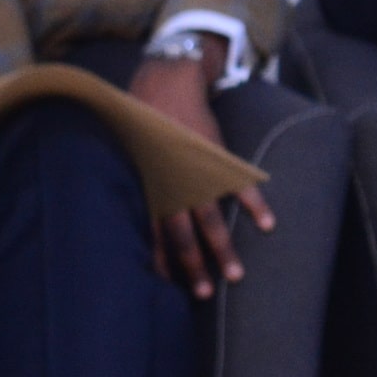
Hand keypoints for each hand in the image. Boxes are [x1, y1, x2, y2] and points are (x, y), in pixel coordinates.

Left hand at [128, 39, 275, 300]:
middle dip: (193, 267)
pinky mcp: (219, 158)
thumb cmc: (142, 120)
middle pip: (183, 236)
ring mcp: (197, 174)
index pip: (154, 234)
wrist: (167, 82)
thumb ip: (129, 182)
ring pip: (211, 221)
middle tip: (202, 293)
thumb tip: (110, 211)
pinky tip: (267, 225)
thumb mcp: (126, 154)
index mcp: (149, 188)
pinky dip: (254, 206)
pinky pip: (239, 187)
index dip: (161, 262)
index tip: (168, 288)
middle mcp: (172, 187)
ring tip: (235, 275)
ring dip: (224, 250)